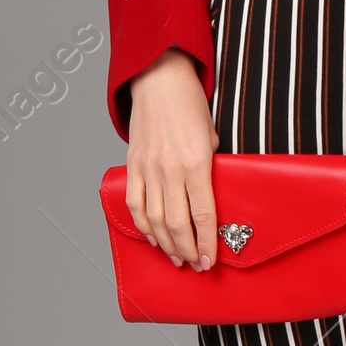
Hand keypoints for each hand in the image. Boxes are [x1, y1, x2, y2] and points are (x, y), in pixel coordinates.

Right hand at [126, 48, 219, 267]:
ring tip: (176, 257)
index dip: (207, 242)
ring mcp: (148, 168)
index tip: (211, 261)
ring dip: (166, 243)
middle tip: (194, 265)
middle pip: (177, 223)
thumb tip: (213, 202)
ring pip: (154, 218)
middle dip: (187, 250)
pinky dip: (143, 225)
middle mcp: (170, 169)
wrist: (160, 80)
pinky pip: (135, 203)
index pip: (203, 214)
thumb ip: (212, 170)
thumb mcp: (213, 138)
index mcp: (196, 162)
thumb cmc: (192, 107)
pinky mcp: (133, 164)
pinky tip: (153, 237)